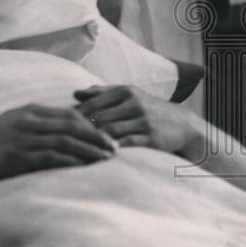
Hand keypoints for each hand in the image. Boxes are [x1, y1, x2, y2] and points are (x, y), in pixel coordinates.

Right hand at [0, 104, 116, 182]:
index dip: (91, 124)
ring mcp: (25, 139)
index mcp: (30, 111)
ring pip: (66, 142)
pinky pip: (52, 158)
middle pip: (72, 126)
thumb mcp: (13, 122)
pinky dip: (71, 161)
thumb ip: (36, 122)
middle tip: (115, 147)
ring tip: (106, 159)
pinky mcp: (20, 157)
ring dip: (89, 150)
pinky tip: (84, 167)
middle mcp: (30, 121)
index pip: (68, 114)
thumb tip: (61, 128)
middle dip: (97, 136)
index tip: (106, 134)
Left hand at [74, 85, 202, 155]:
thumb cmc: (148, 109)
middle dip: (81, 128)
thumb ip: (102, 93)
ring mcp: (142, 120)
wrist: (182, 124)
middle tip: (66, 139)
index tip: (63, 124)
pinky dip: (111, 149)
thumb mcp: (128, 95)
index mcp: (124, 92)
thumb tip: (75, 93)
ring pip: (110, 130)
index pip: (93, 102)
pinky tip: (99, 155)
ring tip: (78, 148)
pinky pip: (126, 143)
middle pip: (99, 117)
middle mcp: (133, 103)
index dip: (76, 114)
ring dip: (93, 140)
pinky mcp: (151, 137)